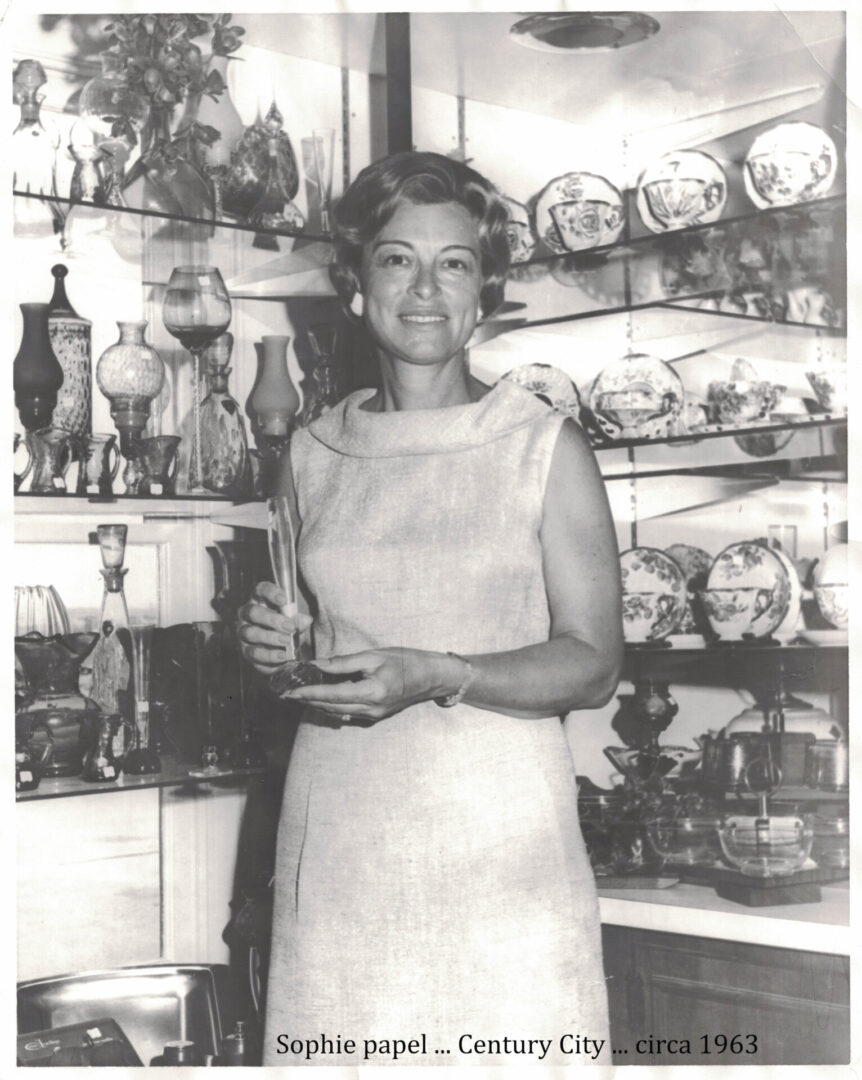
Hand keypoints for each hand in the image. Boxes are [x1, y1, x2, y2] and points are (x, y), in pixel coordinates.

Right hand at [236, 581, 312, 675]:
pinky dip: (270, 655)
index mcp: (260, 601)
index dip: (270, 592)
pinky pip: (254, 653)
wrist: (284, 653)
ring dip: (270, 637)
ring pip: (250, 632)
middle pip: (253, 612)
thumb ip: (298, 620)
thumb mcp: (295, 623)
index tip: (283, 599)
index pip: (260, 590)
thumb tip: (306, 620)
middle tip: (290, 626)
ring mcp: (244, 633)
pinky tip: (282, 655)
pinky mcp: (246, 652)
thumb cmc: (286, 630)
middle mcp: (247, 615)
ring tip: (287, 640)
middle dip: (272, 619)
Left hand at [280, 647, 449, 721]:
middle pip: (329, 708)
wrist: (433, 677)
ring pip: (336, 713)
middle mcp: (371, 709)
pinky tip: (321, 697)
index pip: (330, 696)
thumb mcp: (373, 655)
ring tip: (298, 694)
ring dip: (316, 704)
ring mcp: (374, 715)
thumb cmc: (406, 660)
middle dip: (306, 700)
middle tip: (285, 692)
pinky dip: (331, 706)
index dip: (306, 694)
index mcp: (371, 692)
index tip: (287, 692)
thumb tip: (316, 665)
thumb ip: (343, 662)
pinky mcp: (376, 716)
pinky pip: (347, 713)